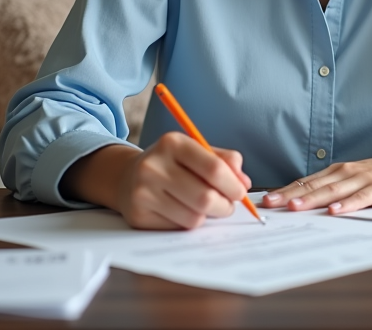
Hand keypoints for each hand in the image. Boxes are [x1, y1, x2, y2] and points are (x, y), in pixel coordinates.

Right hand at [60, 133, 251, 229]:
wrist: (128, 177)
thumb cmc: (172, 163)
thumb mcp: (196, 151)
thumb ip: (224, 161)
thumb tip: (244, 183)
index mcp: (173, 143)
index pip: (214, 168)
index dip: (233, 185)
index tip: (240, 192)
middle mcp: (153, 166)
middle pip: (206, 198)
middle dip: (225, 206)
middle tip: (227, 206)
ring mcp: (143, 192)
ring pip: (194, 217)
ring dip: (207, 216)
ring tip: (203, 206)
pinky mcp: (138, 216)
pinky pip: (178, 228)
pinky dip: (188, 222)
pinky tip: (181, 210)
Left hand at [260, 141, 371, 214]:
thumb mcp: (352, 180)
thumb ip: (331, 190)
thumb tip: (301, 203)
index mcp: (336, 172)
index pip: (305, 182)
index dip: (284, 191)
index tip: (264, 200)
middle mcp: (345, 173)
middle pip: (314, 185)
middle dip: (289, 194)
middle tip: (269, 204)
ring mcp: (363, 179)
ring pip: (333, 190)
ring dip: (313, 198)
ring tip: (294, 207)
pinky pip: (362, 197)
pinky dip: (348, 204)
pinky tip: (335, 211)